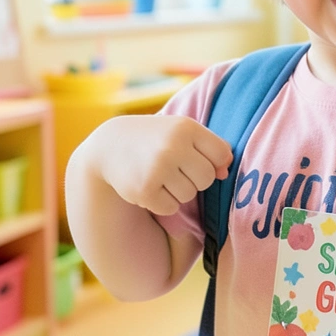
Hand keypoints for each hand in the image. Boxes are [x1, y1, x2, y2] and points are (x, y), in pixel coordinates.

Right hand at [87, 114, 232, 215]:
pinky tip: (150, 186)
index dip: (213, 161)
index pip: (221, 154)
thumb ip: (211, 148)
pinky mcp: (144, 190)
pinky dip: (163, 202)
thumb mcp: (183, 133)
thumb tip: (226, 172)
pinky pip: (171, 207)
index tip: (195, 157)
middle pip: (207, 178)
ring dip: (177, 191)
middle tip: (175, 169)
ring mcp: (158, 169)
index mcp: (186, 128)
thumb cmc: (156, 139)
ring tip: (160, 175)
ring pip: (189, 195)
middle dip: (195, 179)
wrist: (110, 145)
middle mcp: (173, 146)